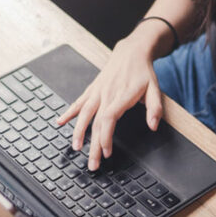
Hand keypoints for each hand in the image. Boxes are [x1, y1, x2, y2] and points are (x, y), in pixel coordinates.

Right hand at [56, 31, 162, 170]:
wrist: (131, 52)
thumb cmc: (143, 72)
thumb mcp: (155, 88)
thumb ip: (155, 108)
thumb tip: (153, 126)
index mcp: (121, 95)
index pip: (109, 118)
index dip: (105, 137)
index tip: (107, 153)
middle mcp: (106, 94)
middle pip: (96, 122)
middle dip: (93, 145)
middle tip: (92, 164)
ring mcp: (97, 92)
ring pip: (84, 113)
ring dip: (78, 131)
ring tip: (75, 147)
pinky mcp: (92, 90)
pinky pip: (78, 102)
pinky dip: (68, 112)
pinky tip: (60, 122)